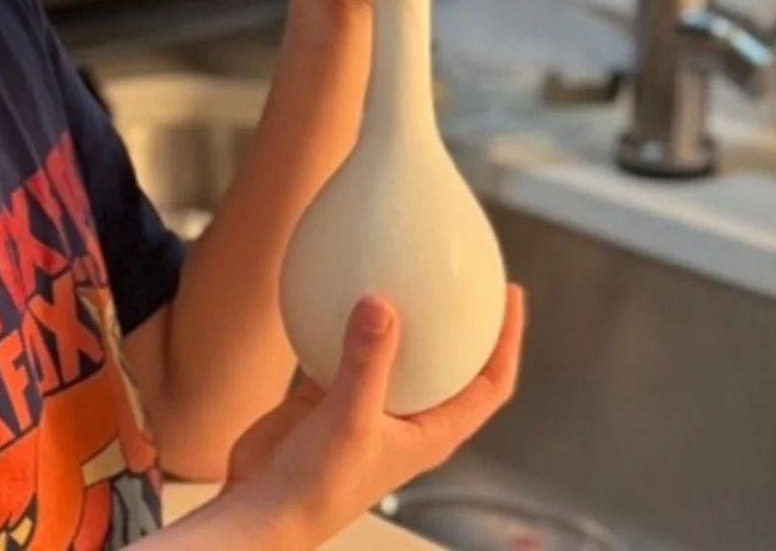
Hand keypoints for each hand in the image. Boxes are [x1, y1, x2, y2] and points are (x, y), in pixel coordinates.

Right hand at [226, 285, 525, 549]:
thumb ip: (366, 362)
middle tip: (464, 271)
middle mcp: (407, 416)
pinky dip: (348, 318)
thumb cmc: (318, 489)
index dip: (508, 341)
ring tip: (407, 267)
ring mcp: (369, 403)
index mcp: (431, 433)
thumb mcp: (350, 422)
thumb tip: (380, 304)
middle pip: (451, 362)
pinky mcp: (331, 394)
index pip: (490, 384)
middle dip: (462, 320)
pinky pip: (347, 346)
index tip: (511, 294)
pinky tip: (340, 285)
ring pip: (399, 351)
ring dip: (405, 315)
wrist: (264, 508)